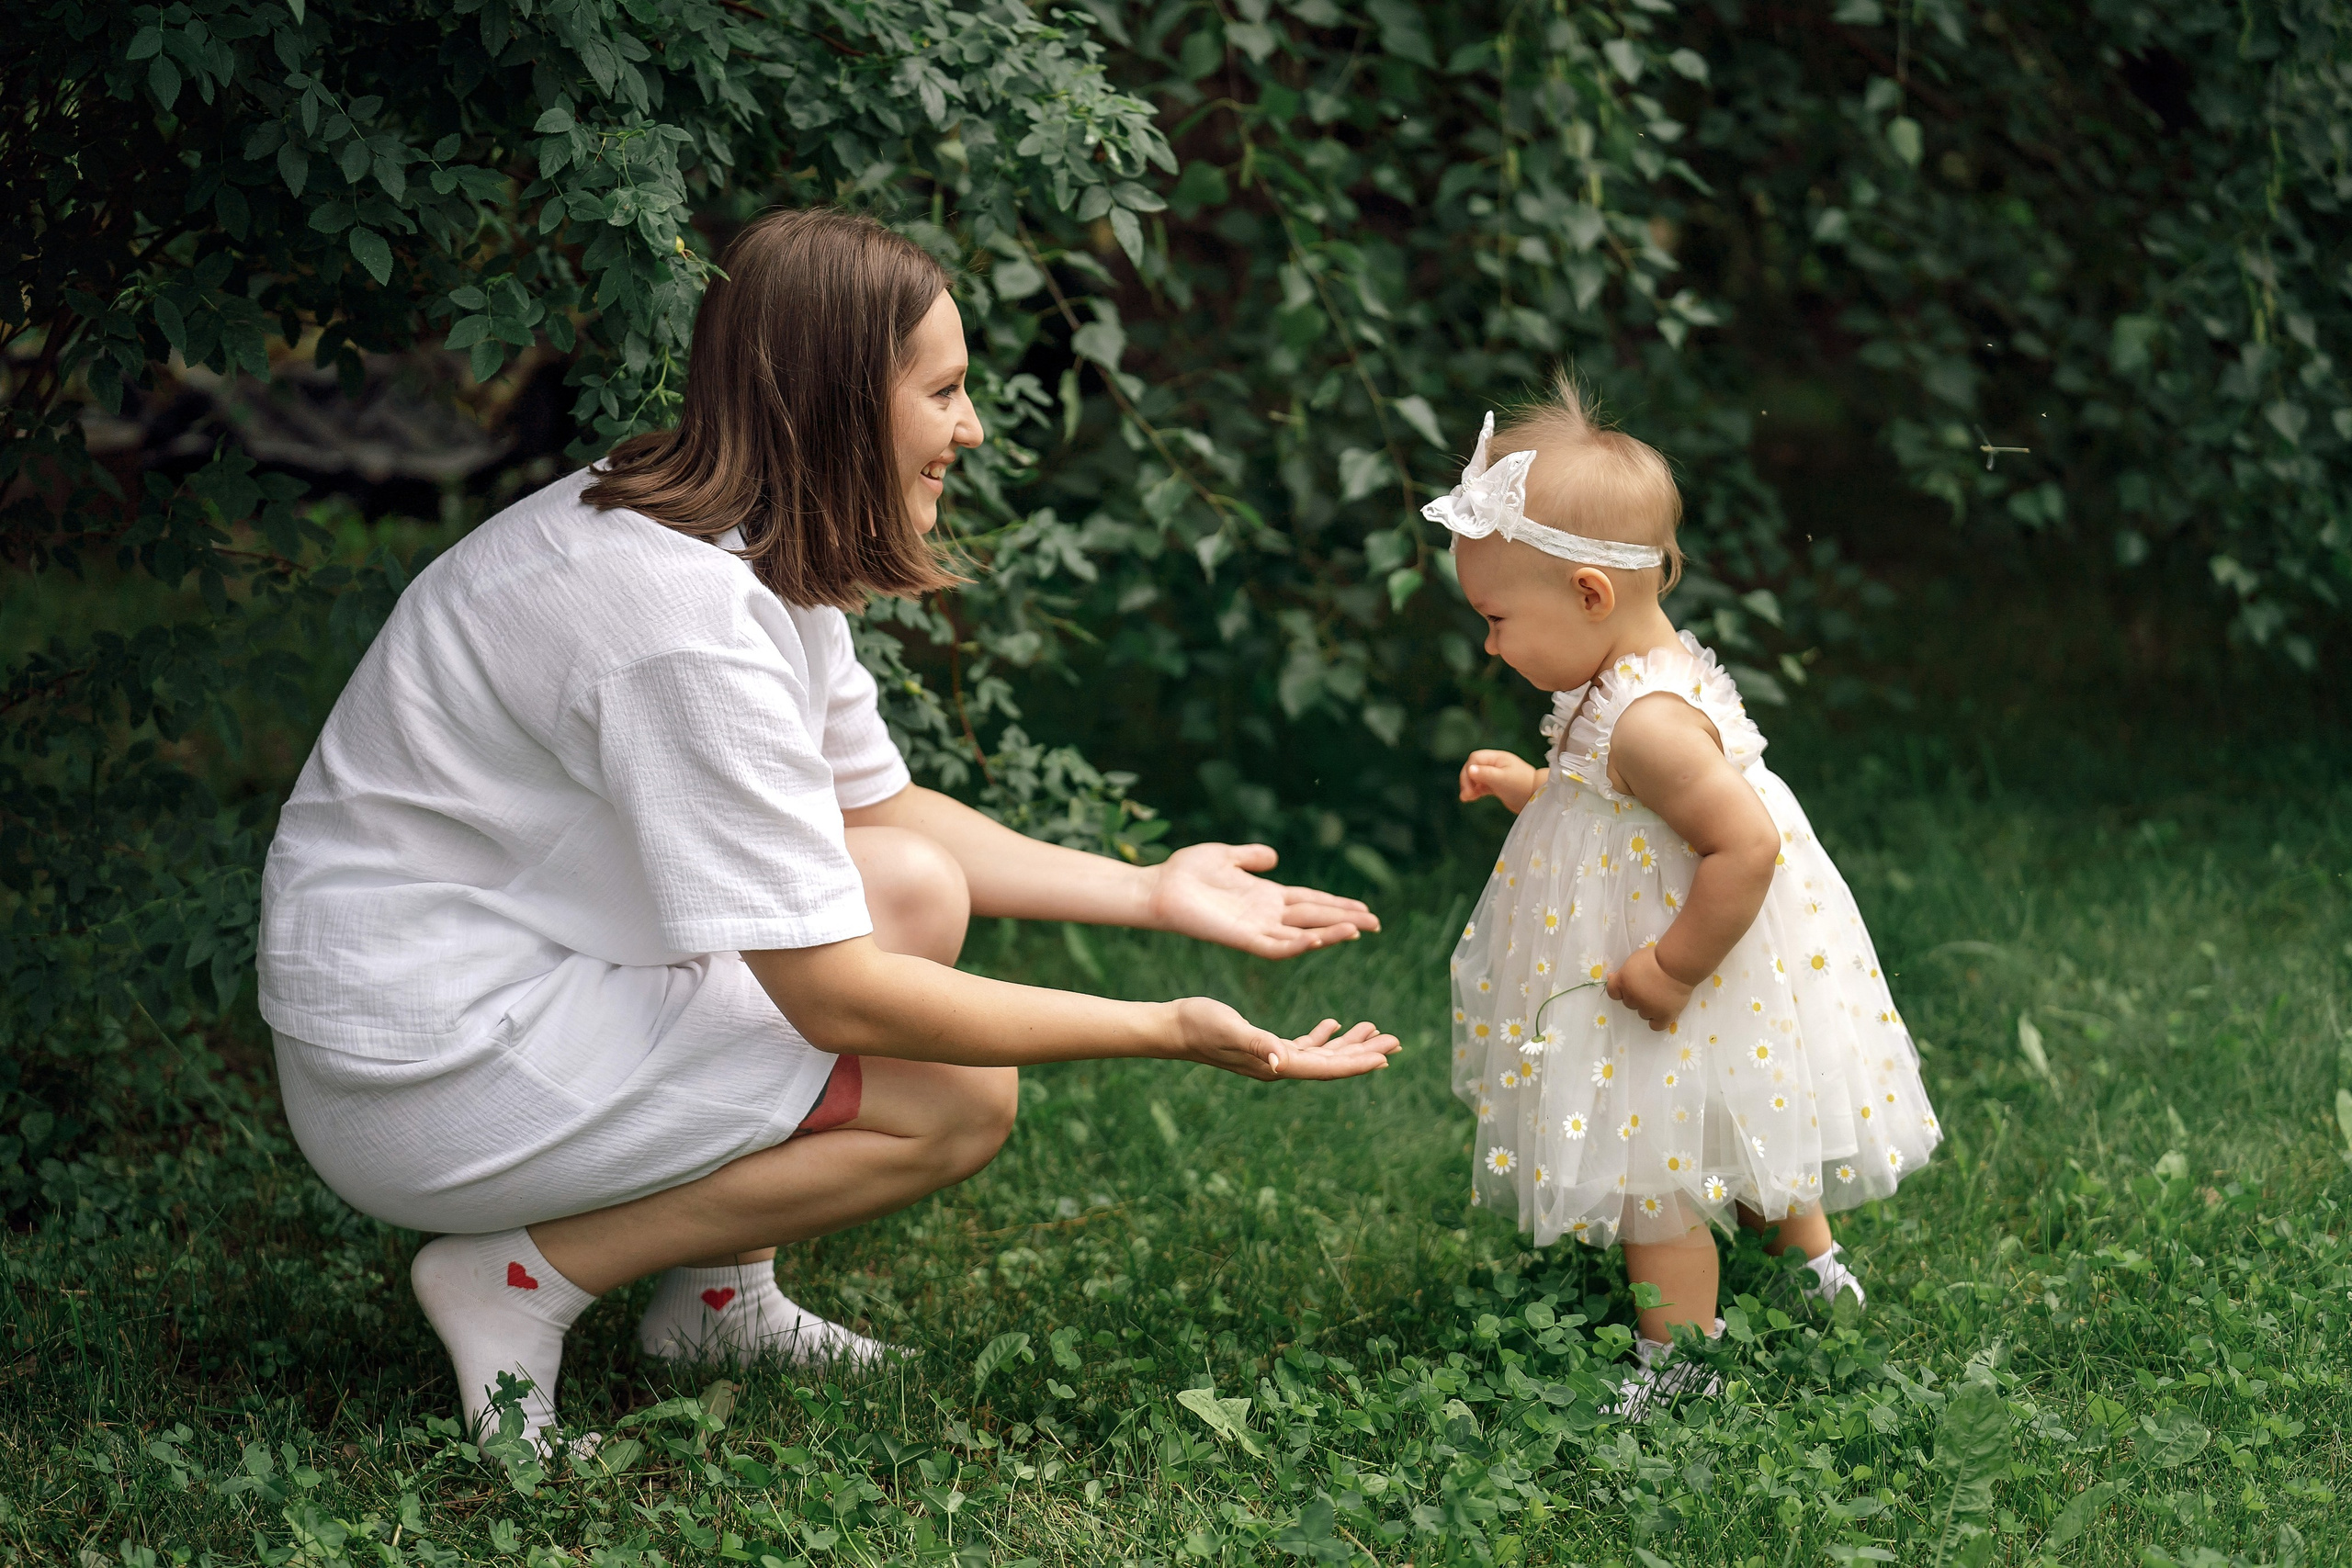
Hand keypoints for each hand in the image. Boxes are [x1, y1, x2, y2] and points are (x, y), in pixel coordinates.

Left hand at [1146, 843, 1379, 957]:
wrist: (1158, 888)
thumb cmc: (1186, 872)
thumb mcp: (1226, 856)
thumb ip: (1251, 857)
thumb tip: (1274, 857)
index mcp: (1266, 896)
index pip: (1310, 902)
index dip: (1337, 905)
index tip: (1364, 908)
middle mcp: (1266, 915)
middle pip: (1315, 918)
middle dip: (1345, 920)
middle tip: (1376, 924)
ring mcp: (1256, 928)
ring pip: (1302, 936)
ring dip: (1329, 933)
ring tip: (1357, 930)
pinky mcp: (1242, 938)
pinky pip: (1276, 946)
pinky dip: (1298, 944)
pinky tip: (1319, 938)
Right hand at [1171, 999, 1400, 1080]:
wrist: (1173, 1027)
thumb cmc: (1199, 1025)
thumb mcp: (1229, 1029)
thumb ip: (1255, 1044)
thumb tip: (1279, 1062)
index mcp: (1276, 1063)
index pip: (1326, 1068)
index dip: (1357, 1063)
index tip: (1386, 1056)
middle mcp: (1279, 1065)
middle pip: (1331, 1064)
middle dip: (1365, 1053)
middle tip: (1397, 1041)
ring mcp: (1273, 1057)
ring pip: (1322, 1054)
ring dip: (1349, 1044)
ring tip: (1376, 1031)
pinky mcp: (1265, 1045)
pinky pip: (1303, 1045)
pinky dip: (1323, 1036)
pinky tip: (1334, 1024)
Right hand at [1459, 749, 1539, 813]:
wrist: (1538, 797)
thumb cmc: (1522, 786)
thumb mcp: (1502, 779)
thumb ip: (1485, 774)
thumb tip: (1469, 769)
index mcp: (1498, 758)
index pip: (1475, 759)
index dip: (1469, 771)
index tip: (1469, 786)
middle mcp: (1496, 764)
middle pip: (1474, 767)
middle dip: (1467, 780)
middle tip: (1466, 794)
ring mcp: (1497, 775)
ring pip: (1477, 777)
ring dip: (1470, 786)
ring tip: (1465, 798)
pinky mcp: (1498, 786)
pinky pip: (1482, 786)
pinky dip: (1475, 791)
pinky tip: (1470, 798)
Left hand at [1606, 947, 1694, 1030]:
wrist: (1678, 964)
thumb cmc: (1657, 958)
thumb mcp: (1634, 959)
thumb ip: (1623, 971)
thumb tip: (1612, 977)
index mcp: (1623, 983)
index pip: (1613, 992)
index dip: (1621, 989)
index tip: (1631, 984)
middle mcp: (1633, 998)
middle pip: (1629, 1003)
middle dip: (1637, 996)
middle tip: (1651, 986)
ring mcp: (1648, 1009)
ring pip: (1643, 1014)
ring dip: (1649, 1007)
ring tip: (1661, 995)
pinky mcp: (1664, 1016)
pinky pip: (1655, 1026)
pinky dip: (1657, 1020)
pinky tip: (1662, 1012)